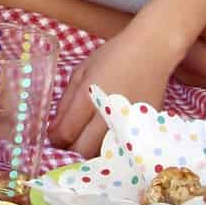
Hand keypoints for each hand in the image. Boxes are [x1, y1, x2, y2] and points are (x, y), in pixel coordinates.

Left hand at [49, 35, 172, 156]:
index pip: (66, 133)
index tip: (54, 134)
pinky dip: (109, 145)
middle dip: (71, 147)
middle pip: (83, 150)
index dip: (55, 138)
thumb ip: (65, 103)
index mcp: (89, 97)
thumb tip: (54, 130)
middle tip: (69, 137)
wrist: (152, 51)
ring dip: (90, 149)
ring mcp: (127, 124)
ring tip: (87, 134)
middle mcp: (108, 114)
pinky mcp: (142, 128)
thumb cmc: (113, 57)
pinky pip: (120, 147)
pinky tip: (107, 132)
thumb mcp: (81, 72)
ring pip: (102, 153)